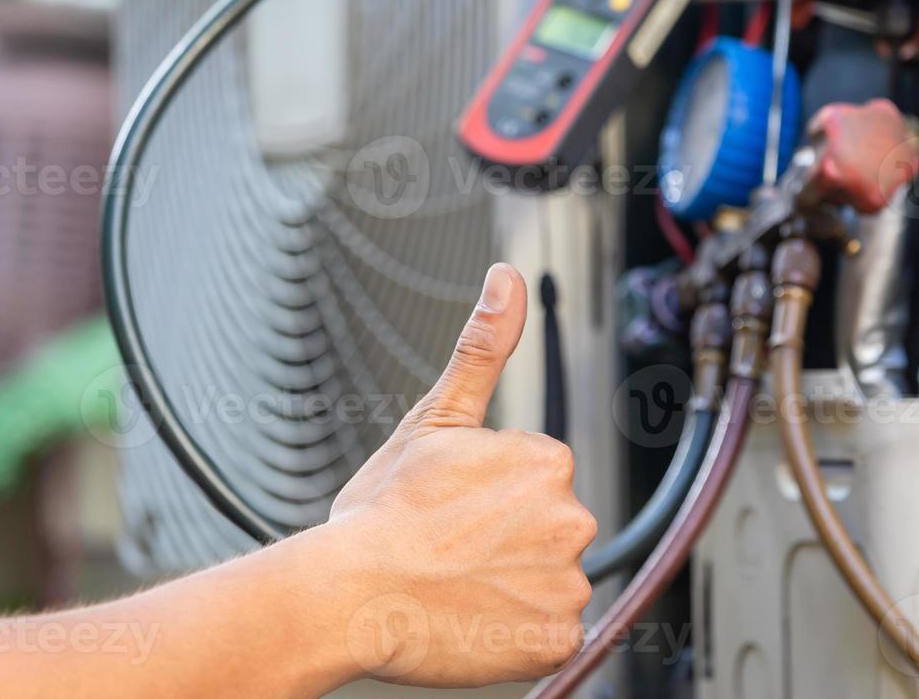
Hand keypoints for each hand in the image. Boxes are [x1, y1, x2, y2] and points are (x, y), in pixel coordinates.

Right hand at [325, 263, 596, 686]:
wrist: (345, 595)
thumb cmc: (380, 513)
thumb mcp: (433, 417)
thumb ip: (484, 346)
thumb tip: (506, 277)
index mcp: (549, 461)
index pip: (536, 484)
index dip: (489, 501)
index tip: (451, 512)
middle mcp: (573, 518)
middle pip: (548, 532)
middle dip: (507, 542)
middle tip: (450, 552)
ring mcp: (567, 583)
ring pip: (549, 583)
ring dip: (512, 589)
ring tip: (456, 588)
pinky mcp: (557, 639)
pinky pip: (550, 637)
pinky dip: (516, 637)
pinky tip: (474, 623)